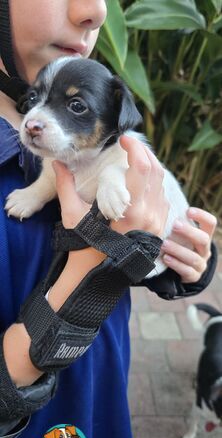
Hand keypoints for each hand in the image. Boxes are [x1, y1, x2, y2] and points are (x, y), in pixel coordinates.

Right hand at [53, 136, 169, 237]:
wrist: (99, 274)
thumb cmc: (85, 245)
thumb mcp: (72, 215)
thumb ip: (66, 186)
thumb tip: (58, 163)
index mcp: (130, 209)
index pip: (142, 167)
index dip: (135, 147)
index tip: (125, 139)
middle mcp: (149, 213)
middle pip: (156, 171)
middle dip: (145, 153)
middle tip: (132, 145)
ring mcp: (157, 222)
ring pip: (162, 185)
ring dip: (151, 169)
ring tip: (137, 161)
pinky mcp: (159, 228)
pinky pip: (163, 199)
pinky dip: (155, 186)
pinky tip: (142, 184)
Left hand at [161, 207, 216, 282]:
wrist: (182, 271)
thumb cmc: (179, 246)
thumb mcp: (181, 235)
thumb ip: (176, 224)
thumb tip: (159, 205)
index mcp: (204, 236)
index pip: (210, 223)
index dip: (202, 216)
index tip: (188, 211)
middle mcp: (205, 250)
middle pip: (203, 239)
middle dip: (189, 232)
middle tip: (175, 225)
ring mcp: (201, 264)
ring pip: (193, 258)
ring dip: (178, 250)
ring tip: (165, 244)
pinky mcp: (193, 277)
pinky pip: (187, 271)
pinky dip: (176, 264)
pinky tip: (166, 258)